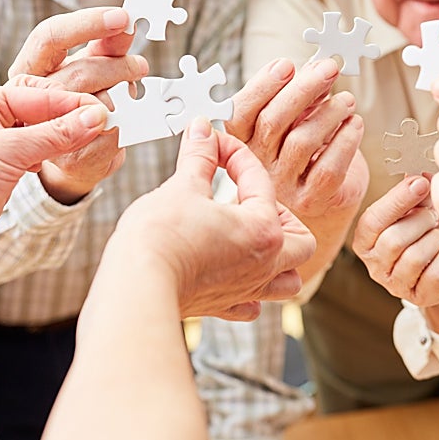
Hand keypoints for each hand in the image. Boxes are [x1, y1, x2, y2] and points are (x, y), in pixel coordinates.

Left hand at [0, 85, 109, 263]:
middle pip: (47, 112)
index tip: (104, 112)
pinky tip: (76, 156)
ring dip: (70, 139)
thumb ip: (55, 134)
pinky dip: (60, 157)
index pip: (42, 95)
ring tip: (98, 140)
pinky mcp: (7, 171)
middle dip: (75, 120)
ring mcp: (2, 145)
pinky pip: (43, 156)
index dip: (74, 104)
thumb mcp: (7, 151)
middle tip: (107, 126)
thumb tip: (94, 118)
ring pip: (47, 135)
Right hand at [6, 7, 148, 203]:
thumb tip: (127, 23)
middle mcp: (30, 98)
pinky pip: (112, 132)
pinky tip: (128, 119)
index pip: (50, 36)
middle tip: (140, 66)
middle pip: (82, 72)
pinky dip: (129, 123)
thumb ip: (105, 46)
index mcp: (29, 68)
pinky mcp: (71, 157)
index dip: (88, 24)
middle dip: (119, 67)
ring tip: (131, 95)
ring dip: (125, 96)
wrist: (72, 157)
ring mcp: (46, 130)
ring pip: (99, 103)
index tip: (124, 18)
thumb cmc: (77, 103)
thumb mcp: (88, 67)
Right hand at [107, 118, 314, 319]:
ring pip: (288, 280)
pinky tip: (234, 274)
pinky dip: (252, 292)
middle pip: (301, 242)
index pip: (259, 180)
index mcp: (263, 230)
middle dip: (282, 215)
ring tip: (253, 238)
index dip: (234, 154)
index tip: (214, 144)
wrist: (137, 284)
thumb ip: (199, 157)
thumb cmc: (161, 239)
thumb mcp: (182, 186)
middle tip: (251, 200)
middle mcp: (264, 264)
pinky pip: (253, 305)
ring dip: (280, 259)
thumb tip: (202, 133)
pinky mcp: (221, 306)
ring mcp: (245, 289)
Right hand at [228, 58, 365, 219]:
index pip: (240, 112)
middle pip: (272, 122)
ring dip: (329, 113)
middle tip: (329, 68)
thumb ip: (302, 97)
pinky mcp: (311, 200)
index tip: (287, 64)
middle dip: (303, 90)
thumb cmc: (309, 151)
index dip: (262, 86)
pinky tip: (355, 125)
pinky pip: (329, 169)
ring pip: (301, 142)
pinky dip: (345, 142)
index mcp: (245, 140)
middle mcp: (258, 164)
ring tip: (347, 101)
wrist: (325, 199)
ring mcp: (283, 186)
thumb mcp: (298, 119)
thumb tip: (319, 67)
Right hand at [353, 175, 438, 309]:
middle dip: (420, 222)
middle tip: (434, 216)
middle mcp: (375, 265)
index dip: (397, 200)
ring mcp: (396, 285)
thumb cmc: (431, 231)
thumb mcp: (421, 208)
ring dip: (434, 239)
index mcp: (366, 240)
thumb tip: (419, 173)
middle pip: (392, 241)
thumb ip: (416, 191)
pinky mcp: (421, 297)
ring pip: (413, 258)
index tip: (421, 183)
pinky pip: (434, 275)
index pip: (372, 220)